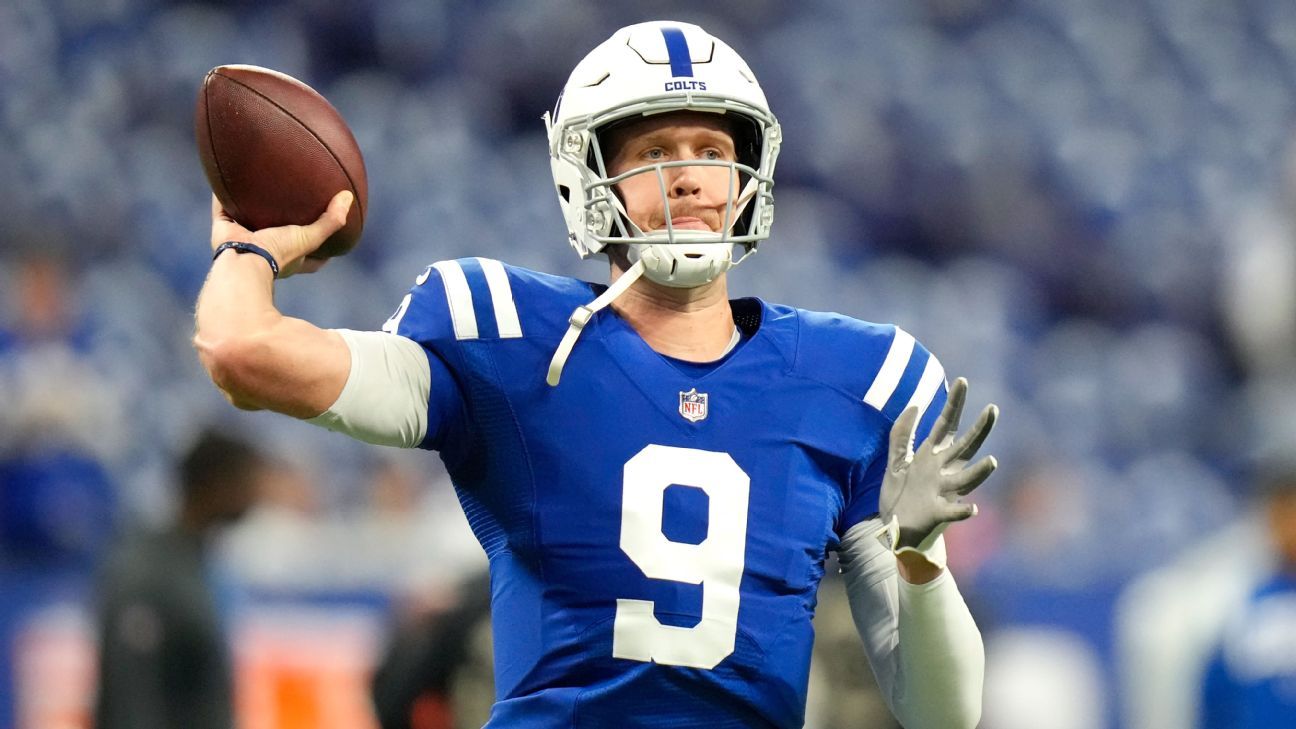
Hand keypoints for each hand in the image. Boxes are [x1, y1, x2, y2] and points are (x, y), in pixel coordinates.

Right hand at [209, 190, 352, 277]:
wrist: (242, 262)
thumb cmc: (277, 255)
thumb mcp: (309, 238)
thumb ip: (330, 221)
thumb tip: (348, 197)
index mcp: (287, 259)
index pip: (310, 257)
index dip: (319, 246)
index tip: (328, 230)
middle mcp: (265, 251)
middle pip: (277, 234)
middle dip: (282, 221)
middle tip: (291, 202)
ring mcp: (242, 240)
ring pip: (247, 219)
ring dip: (251, 205)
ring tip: (259, 184)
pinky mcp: (223, 230)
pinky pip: (221, 207)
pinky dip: (222, 194)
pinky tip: (227, 175)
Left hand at [879, 377, 997, 552]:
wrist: (896, 531)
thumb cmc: (900, 496)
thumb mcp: (896, 461)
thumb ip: (902, 434)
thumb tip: (915, 405)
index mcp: (931, 456)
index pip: (946, 425)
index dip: (954, 404)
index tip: (962, 381)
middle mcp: (941, 471)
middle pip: (964, 447)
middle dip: (979, 430)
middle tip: (992, 409)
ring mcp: (942, 492)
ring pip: (965, 480)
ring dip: (979, 472)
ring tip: (992, 461)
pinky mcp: (937, 514)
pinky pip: (952, 513)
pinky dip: (962, 512)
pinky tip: (973, 509)